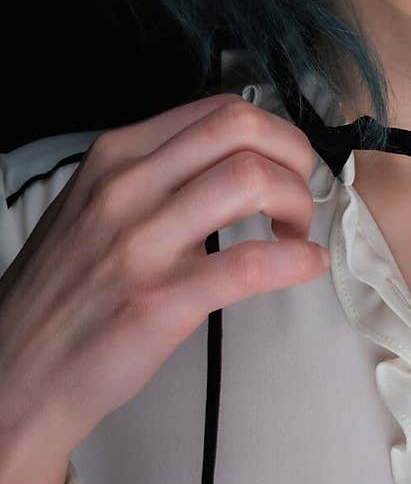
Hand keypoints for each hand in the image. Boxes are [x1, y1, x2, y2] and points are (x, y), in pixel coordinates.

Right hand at [0, 93, 329, 469]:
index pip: (220, 110)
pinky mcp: (158, 302)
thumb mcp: (94, 203)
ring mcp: (140, 244)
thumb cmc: (66, 290)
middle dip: (295, 157)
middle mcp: (126, 187)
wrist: (16, 373)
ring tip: (298, 232)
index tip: (287, 166)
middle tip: (304, 194)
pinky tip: (308, 265)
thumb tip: (239, 159)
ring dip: (298, 203)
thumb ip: (156, 173)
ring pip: (251, 180)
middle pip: (242, 129)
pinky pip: (250, 262)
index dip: (274, 133)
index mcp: (116, 156)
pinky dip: (297, 260)